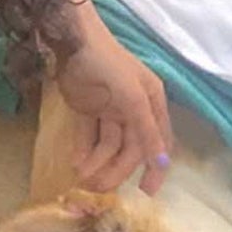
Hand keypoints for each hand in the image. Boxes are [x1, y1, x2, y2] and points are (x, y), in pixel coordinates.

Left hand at [54, 13, 173, 194]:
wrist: (69, 38)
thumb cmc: (106, 63)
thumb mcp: (131, 97)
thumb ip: (147, 131)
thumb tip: (162, 163)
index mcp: (152, 102)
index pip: (159, 142)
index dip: (155, 167)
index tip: (146, 192)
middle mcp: (135, 108)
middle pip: (130, 147)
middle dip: (115, 168)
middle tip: (97, 187)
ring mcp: (110, 108)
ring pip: (108, 144)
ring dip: (96, 161)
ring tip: (80, 174)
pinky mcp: (88, 108)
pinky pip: (89, 134)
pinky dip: (83, 148)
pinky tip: (75, 161)